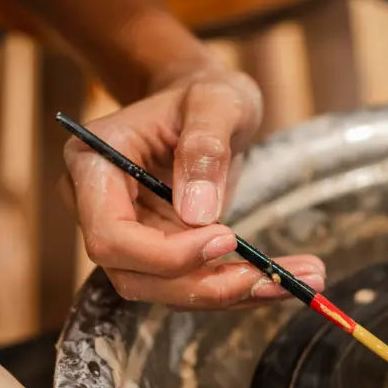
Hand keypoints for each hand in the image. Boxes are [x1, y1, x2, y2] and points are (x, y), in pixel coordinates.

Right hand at [63, 67, 325, 307]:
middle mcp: (98, 207)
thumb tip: (197, 213)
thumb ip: (205, 146)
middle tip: (271, 279)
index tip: (226, 237)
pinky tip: (281, 280)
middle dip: (202, 284)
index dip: (163, 252)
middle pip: (133, 274)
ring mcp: (128, 233)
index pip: (109, 234)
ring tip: (293, 282)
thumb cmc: (204, 93)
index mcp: (94, 164)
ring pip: (163, 289)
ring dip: (226, 294)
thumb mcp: (215, 100)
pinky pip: (190, 282)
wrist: (206, 105)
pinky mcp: (159, 250)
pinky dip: (235, 288)